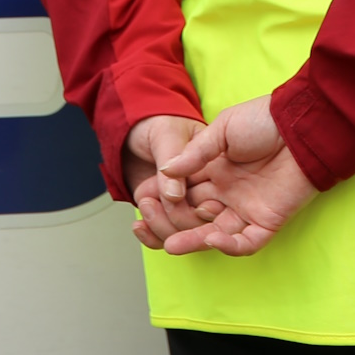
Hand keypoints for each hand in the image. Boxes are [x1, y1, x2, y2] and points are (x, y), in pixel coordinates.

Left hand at [124, 114, 214, 250]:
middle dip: (178, 221)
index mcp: (219, 166)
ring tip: (145, 206)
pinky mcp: (168, 212)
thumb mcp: (167, 132)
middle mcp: (209, 188)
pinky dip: (152, 233)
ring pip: (185, 231)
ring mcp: (188, 202)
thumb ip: (173, 158)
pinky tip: (140, 227)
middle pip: (204, 221)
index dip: (202, 211)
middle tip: (154, 202)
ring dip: (162, 226)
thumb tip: (175, 195)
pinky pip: (166, 232)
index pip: (219, 198)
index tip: (177, 201)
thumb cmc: (158, 122)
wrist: (134, 128)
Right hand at [158, 94, 319, 257]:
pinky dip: (229, 245)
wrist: (303, 124)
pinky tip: (211, 238)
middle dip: (171, 225)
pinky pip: (246, 242)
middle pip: (194, 218)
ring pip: (215, 234)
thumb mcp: (223, 130)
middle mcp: (228, 193)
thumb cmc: (265, 120)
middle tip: (150, 226)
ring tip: (171, 245)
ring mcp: (248, 208)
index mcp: (216, 171)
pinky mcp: (268, 220)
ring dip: (193, 241)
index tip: (143, 205)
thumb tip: (164, 173)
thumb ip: (195, 154)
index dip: (163, 202)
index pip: (183, 194)